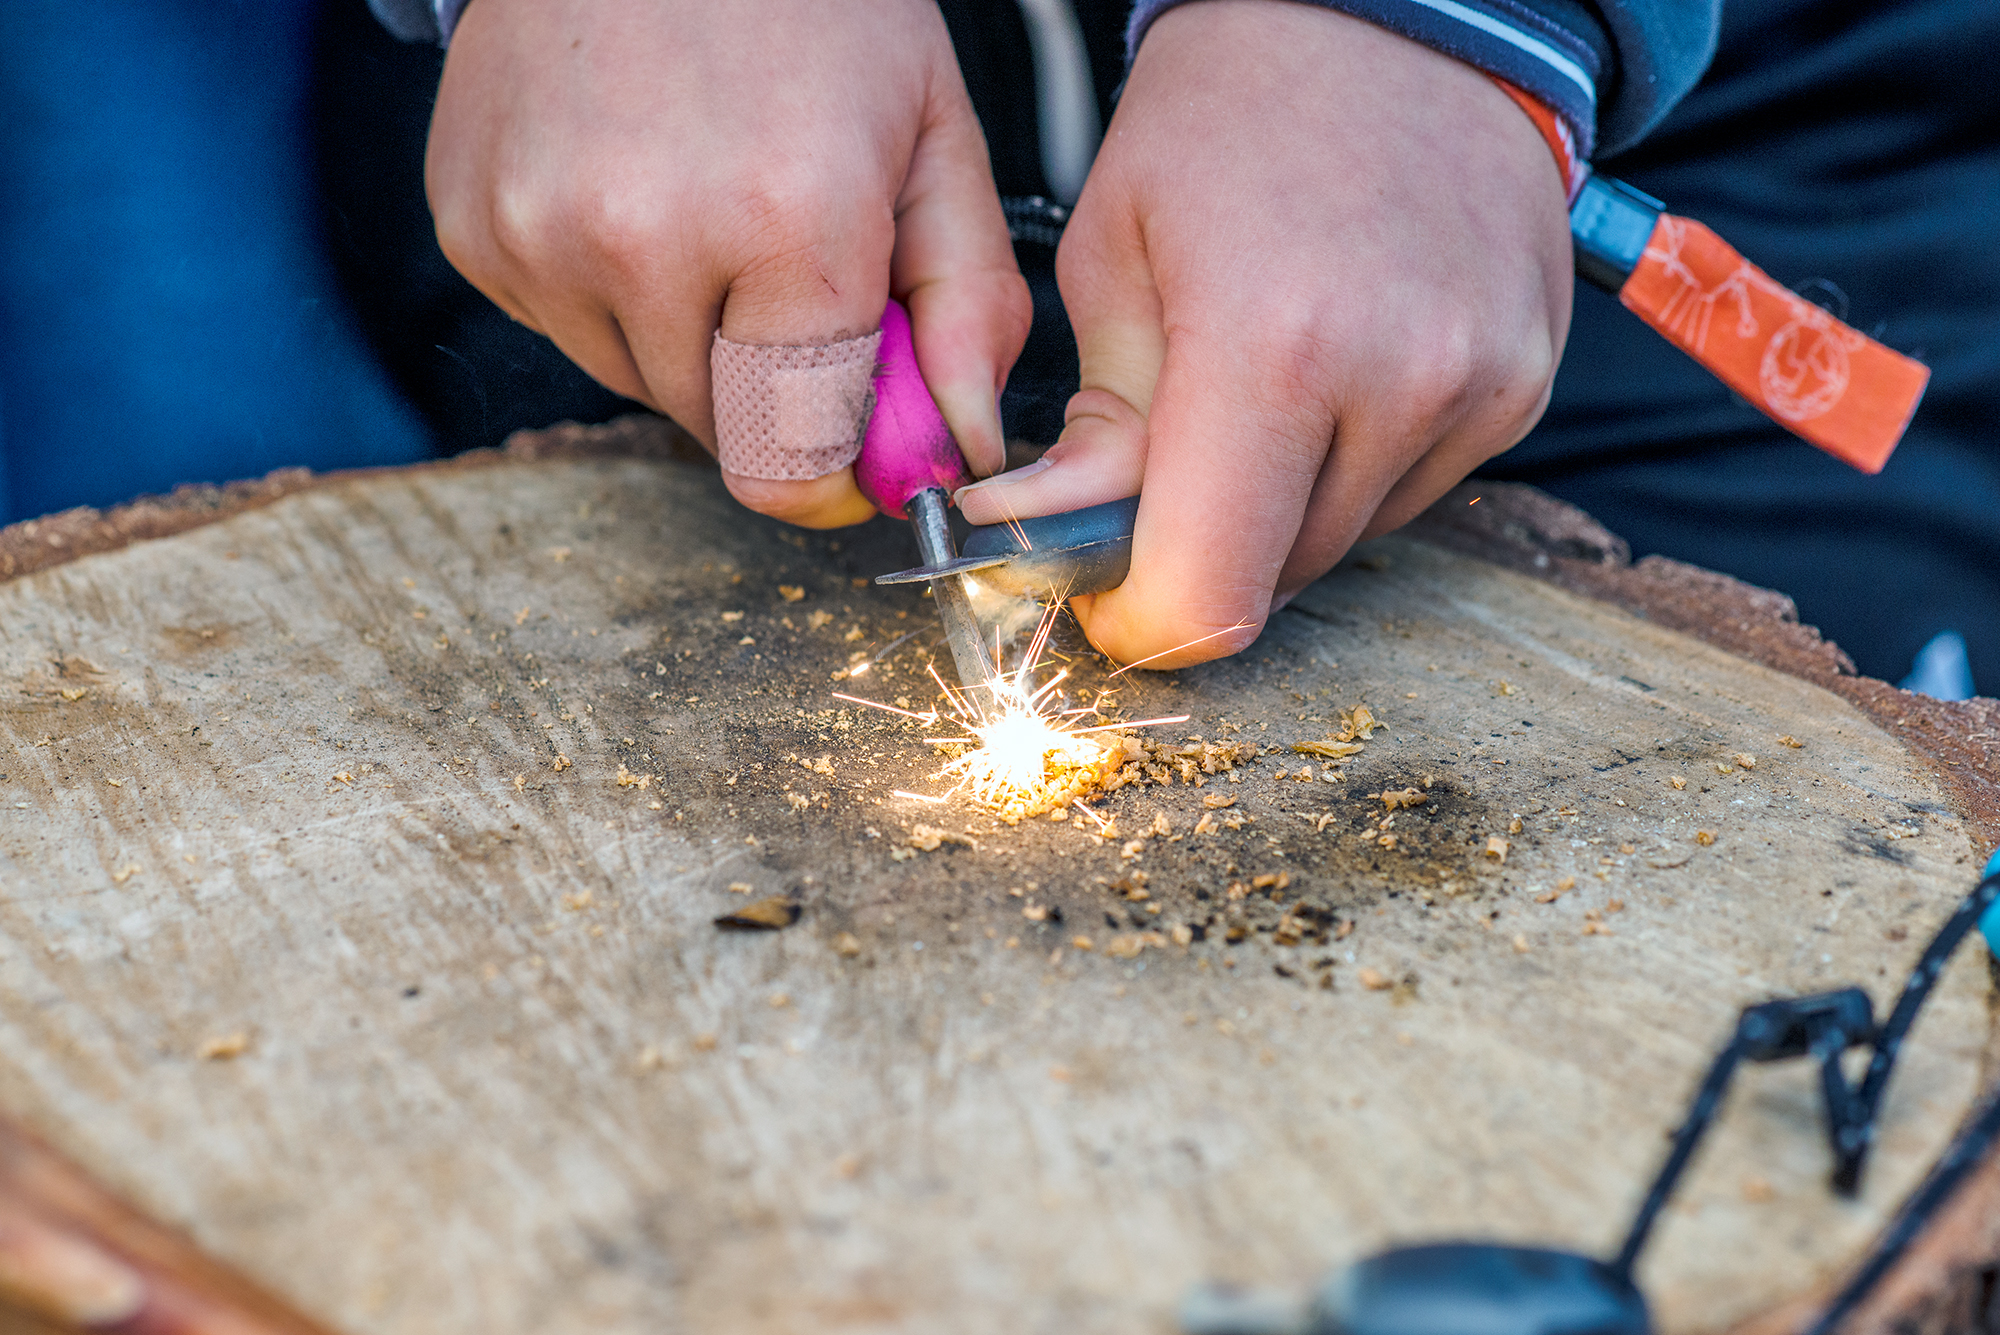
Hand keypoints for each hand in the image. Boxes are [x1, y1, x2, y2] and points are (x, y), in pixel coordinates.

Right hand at [427, 0, 1030, 526]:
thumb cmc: (810, 6)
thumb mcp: (934, 138)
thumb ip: (967, 308)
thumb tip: (956, 452)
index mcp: (785, 223)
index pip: (790, 464)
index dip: (831, 474)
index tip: (851, 443)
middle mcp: (643, 240)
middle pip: (717, 434)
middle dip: (770, 391)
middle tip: (792, 281)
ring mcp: (537, 234)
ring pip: (638, 383)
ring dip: (689, 340)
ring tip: (710, 209)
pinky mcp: (471, 226)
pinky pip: (564, 326)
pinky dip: (609, 292)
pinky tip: (637, 187)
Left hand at [955, 0, 1572, 662]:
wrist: (1396, 17)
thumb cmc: (1228, 116)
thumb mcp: (1112, 256)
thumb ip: (1089, 432)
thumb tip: (1044, 540)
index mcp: (1270, 344)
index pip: (1210, 596)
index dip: (1144, 628)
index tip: (1109, 601)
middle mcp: (1398, 380)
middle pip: (1275, 582)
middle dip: (1201, 558)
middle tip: (1159, 484)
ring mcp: (1478, 388)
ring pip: (1343, 545)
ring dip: (1276, 515)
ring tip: (1252, 399)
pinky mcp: (1522, 389)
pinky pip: (1409, 493)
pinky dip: (1350, 471)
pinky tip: (1329, 378)